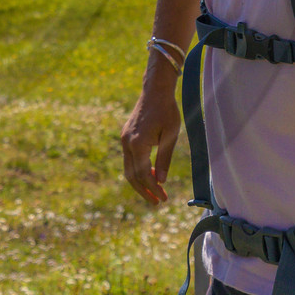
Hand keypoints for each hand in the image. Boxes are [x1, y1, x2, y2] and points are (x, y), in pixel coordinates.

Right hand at [120, 53, 182, 204]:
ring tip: (154, 192)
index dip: (153, 188)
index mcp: (138, 144)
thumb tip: (161, 181)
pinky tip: (151, 174)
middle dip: (144, 191)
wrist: (154, 91)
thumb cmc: (166, 111)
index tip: (163, 199)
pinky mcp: (126, 136)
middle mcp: (127, 143)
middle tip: (156, 203)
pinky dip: (138, 170)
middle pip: (131, 175)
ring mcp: (124, 139)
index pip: (144, 174)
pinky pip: (129, 159)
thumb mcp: (170, 136)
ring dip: (140, 182)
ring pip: (128, 168)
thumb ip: (164, 159)